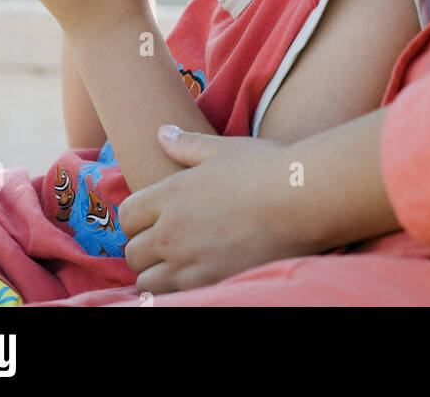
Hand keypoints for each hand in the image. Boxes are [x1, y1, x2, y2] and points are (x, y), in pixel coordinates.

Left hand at [119, 128, 312, 292]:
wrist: (303, 200)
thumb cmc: (265, 168)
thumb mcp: (223, 149)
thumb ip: (187, 144)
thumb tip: (162, 132)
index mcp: (171, 194)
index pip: (126, 215)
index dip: (136, 218)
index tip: (152, 219)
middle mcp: (172, 232)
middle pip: (133, 253)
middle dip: (145, 249)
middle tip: (167, 244)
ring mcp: (189, 264)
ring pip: (147, 283)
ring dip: (157, 276)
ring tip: (179, 266)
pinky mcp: (210, 286)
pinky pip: (174, 298)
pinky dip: (177, 291)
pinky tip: (197, 277)